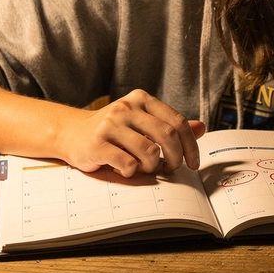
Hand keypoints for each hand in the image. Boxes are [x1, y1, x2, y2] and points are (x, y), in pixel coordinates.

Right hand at [57, 89, 204, 176]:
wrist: (72, 134)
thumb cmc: (113, 131)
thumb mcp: (142, 122)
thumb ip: (170, 125)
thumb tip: (201, 128)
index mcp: (141, 99)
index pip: (177, 122)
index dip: (190, 145)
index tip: (193, 163)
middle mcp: (126, 108)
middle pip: (168, 136)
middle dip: (176, 158)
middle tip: (172, 169)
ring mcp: (110, 125)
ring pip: (150, 152)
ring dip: (152, 167)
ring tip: (144, 168)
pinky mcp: (97, 144)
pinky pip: (128, 164)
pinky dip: (132, 173)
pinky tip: (125, 170)